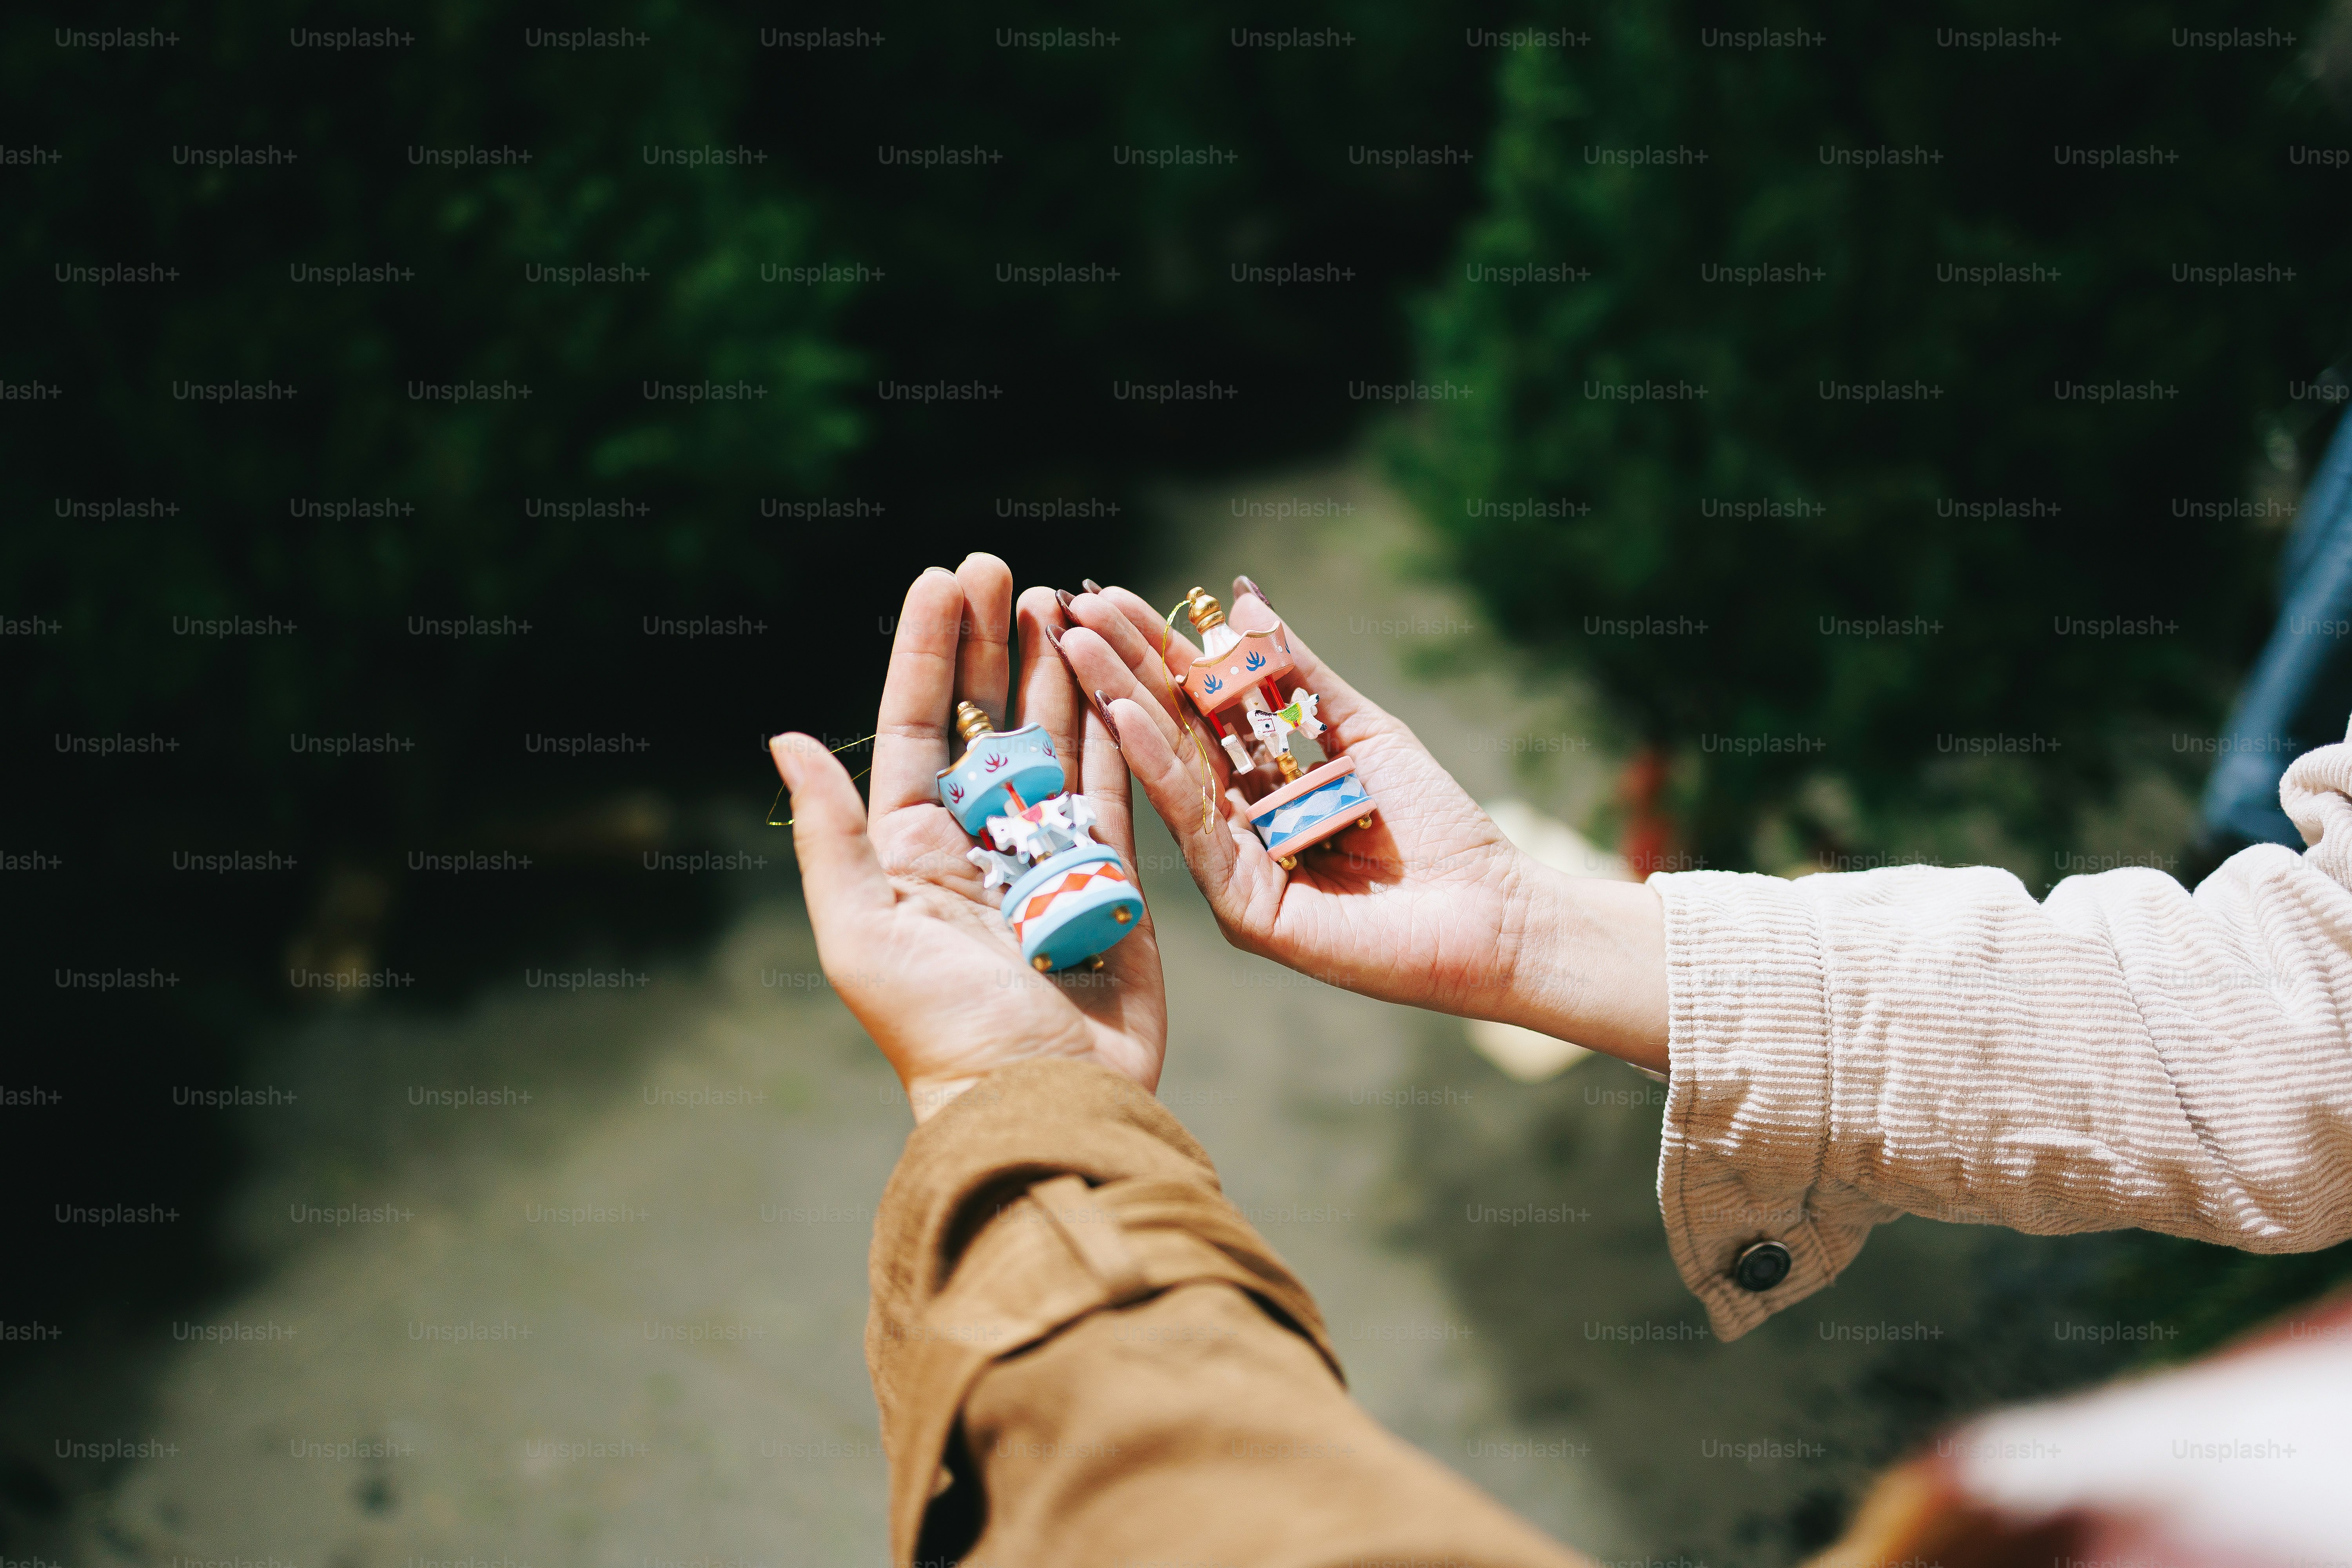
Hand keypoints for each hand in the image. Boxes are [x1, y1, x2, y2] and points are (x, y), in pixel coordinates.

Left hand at [770, 557, 1166, 1119]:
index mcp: (913, 851)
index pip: (919, 728)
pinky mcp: (1113, 877)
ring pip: (1054, 737)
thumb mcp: (861, 933)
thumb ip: (832, 835)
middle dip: (992, 641)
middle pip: (988, 720)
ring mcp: (1051, 855)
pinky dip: (1113, 726)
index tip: (941, 578)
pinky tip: (1111, 671)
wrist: (1043, 1103)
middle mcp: (981, 843)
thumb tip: (784, 741)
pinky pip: (1113, 786)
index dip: (929, 651)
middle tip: (1003, 566)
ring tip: (1058, 597)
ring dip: (1055, 668)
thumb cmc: (943, 1029)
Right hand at [1056, 577, 1666, 1069]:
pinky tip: (1130, 717)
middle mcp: (1234, 821)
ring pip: (1168, 777)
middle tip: (1069, 610)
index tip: (1105, 596)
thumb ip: (1297, 672)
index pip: (1192, 704)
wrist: (1489, 911)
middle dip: (1118, 668)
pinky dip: (1161, 771)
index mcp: (1256, 778)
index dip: (1150, 650)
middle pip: (1168, 734)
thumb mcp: (1360, 727)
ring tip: (1081, 649)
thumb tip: (1242, 595)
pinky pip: (1196, 832)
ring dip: (1122, 707)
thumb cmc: (1431, 822)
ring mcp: (1233, 866)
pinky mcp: (1243, 908)